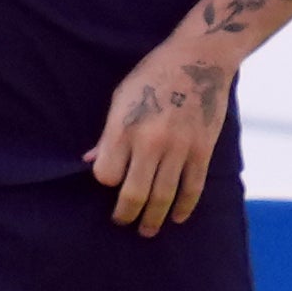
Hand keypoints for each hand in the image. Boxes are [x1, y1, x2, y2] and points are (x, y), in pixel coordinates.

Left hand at [86, 37, 238, 237]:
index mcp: (124, 127)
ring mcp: (179, 147)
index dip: (105, 182)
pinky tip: (177, 217)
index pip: (106, 174)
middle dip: (126, 214)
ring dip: (154, 219)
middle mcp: (150, 141)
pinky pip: (192, 188)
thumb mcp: (121, 98)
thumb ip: (107, 134)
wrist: (199, 59)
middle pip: (134, 193)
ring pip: (163, 196)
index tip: (109, 182)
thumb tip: (89, 162)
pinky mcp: (202, 150)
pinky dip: (184, 207)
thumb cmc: (152, 75)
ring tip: (146, 231)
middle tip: (123, 223)